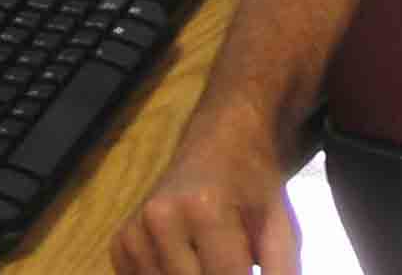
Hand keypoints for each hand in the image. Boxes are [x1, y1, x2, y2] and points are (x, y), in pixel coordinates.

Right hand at [110, 144, 301, 274]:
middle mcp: (162, 218)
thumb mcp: (280, 224)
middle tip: (234, 261)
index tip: (250, 270)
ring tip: (212, 256)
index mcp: (205, 208)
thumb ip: (282, 272)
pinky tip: (188, 262)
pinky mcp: (120, 244)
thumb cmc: (254, 183)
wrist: (220, 140)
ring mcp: (134, 232)